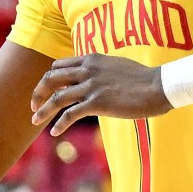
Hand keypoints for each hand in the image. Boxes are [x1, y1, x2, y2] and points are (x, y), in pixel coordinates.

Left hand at [30, 54, 167, 133]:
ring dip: (42, 111)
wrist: (159, 86)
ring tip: (34, 121)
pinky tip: (54, 132)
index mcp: (91, 59)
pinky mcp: (97, 103)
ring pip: (56, 98)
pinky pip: (70, 114)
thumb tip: (95, 79)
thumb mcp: (117, 66)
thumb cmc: (143, 79)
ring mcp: (91, 86)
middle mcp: (87, 70)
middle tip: (33, 105)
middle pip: (51, 78)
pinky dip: (59, 124)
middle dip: (38, 92)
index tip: (47, 91)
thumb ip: (101, 70)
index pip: (59, 65)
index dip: (49, 79)